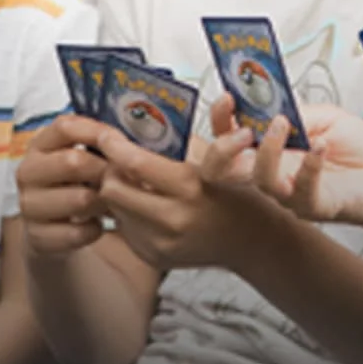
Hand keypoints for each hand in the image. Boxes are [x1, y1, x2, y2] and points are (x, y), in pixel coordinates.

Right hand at [16, 114, 109, 257]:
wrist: (55, 228)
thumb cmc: (80, 182)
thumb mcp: (89, 156)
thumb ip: (104, 144)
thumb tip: (126, 144)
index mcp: (40, 145)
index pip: (65, 127)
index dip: (96, 132)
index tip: (119, 143)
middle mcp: (27, 172)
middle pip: (73, 161)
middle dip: (105, 171)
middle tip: (121, 180)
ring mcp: (28, 205)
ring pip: (79, 199)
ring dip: (103, 203)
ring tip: (110, 203)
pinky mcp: (35, 236)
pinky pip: (77, 232)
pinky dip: (94, 229)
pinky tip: (96, 225)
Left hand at [95, 126, 277, 272]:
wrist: (254, 242)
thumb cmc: (239, 194)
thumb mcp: (223, 158)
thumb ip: (201, 131)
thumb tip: (195, 106)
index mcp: (192, 187)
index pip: (136, 164)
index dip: (114, 146)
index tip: (107, 135)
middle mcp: (174, 219)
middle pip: (113, 190)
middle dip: (111, 171)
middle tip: (117, 160)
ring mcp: (162, 243)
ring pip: (114, 210)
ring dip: (118, 192)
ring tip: (132, 181)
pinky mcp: (155, 257)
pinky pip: (125, 230)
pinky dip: (129, 213)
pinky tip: (145, 204)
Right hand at [213, 101, 362, 227]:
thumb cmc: (360, 151)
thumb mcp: (325, 117)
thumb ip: (296, 113)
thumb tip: (271, 108)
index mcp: (271, 148)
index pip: (228, 136)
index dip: (220, 118)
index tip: (229, 97)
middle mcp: (273, 172)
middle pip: (221, 171)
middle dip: (221, 148)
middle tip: (241, 129)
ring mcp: (290, 192)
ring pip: (260, 181)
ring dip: (267, 150)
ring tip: (283, 124)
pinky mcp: (314, 206)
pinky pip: (302, 191)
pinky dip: (311, 165)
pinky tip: (322, 146)